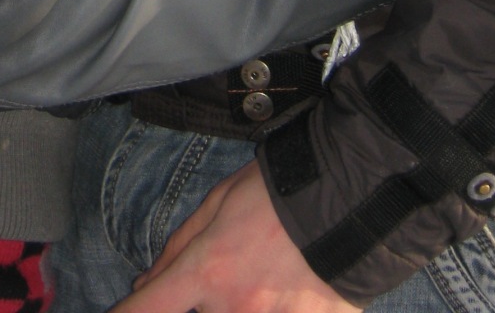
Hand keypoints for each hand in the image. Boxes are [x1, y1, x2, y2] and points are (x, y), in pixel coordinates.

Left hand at [114, 157, 357, 312]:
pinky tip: (284, 286)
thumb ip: (177, 248)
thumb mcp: (219, 202)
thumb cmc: (279, 193)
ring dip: (237, 302)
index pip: (149, 310)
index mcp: (207, 269)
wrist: (351, 201)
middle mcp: (233, 306)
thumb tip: (143, 286)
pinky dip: (270, 307)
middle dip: (203, 299)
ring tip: (263, 274)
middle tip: (233, 267)